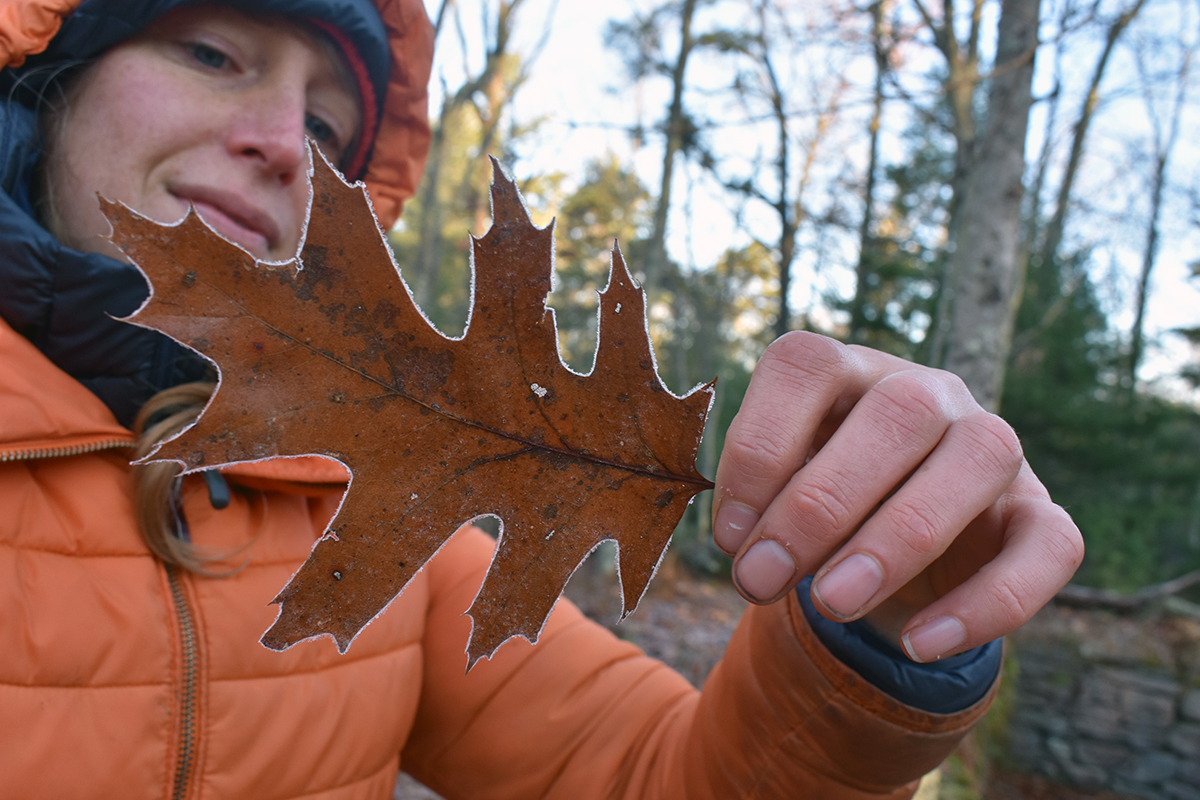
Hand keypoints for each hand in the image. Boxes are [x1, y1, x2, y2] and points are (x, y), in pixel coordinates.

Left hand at [712, 332, 1083, 661]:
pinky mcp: (1040, 513)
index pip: (807, 364)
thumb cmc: (821, 512)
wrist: (893, 556)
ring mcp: (994, 444)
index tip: (728, 533)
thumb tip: (743, 543)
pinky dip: (989, 602)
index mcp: (848, 371)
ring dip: (898, 539)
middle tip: (759, 580)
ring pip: (978, 459)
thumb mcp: (776, 500)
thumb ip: (756, 510)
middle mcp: (928, 391)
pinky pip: (1048, 545)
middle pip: (896, 413)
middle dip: (817, 506)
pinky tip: (922, 642)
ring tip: (832, 604)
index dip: (758, 445)